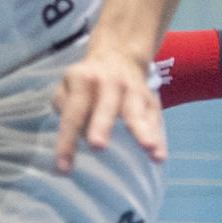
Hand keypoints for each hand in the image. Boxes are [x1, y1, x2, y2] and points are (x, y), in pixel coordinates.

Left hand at [51, 39, 163, 172]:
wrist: (119, 56)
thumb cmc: (86, 82)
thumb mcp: (67, 86)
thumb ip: (64, 107)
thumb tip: (73, 134)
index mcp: (83, 80)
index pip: (73, 113)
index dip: (66, 140)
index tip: (63, 166)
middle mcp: (110, 83)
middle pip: (105, 107)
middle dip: (101, 126)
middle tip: (97, 146)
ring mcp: (134, 90)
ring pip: (137, 112)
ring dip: (142, 132)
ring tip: (147, 149)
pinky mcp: (151, 100)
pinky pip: (155, 120)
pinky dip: (158, 138)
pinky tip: (158, 156)